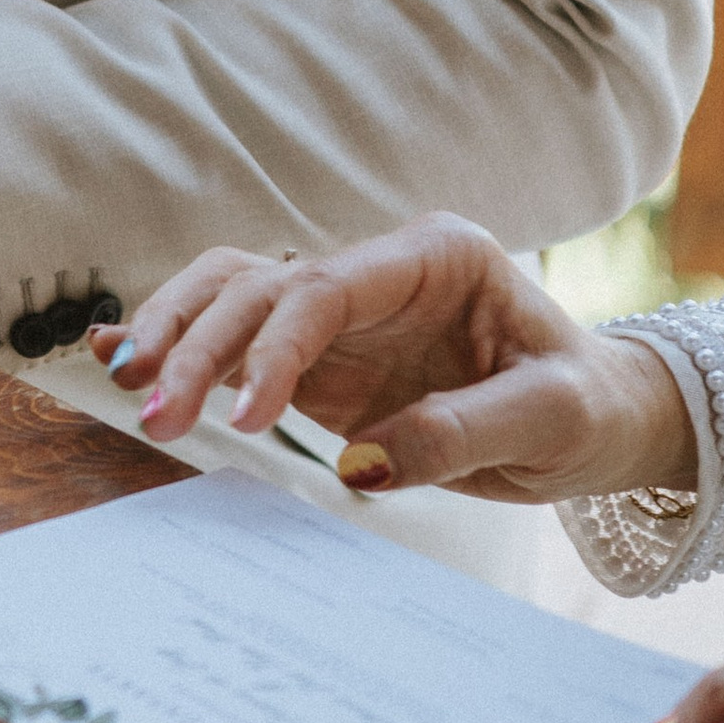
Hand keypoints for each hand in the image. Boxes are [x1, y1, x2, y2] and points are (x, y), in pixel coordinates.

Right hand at [90, 213, 696, 503]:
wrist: (600, 421)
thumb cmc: (588, 406)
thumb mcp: (552, 419)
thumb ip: (460, 434)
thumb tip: (360, 466)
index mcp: (434, 256)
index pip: (326, 288)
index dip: (275, 346)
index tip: (246, 419)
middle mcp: (376, 273)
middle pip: (261, 286)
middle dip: (200, 341)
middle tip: (157, 407)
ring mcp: (344, 314)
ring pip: (232, 296)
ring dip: (178, 335)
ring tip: (128, 383)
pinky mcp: (324, 358)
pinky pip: (238, 339)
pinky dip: (183, 344)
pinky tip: (123, 356)